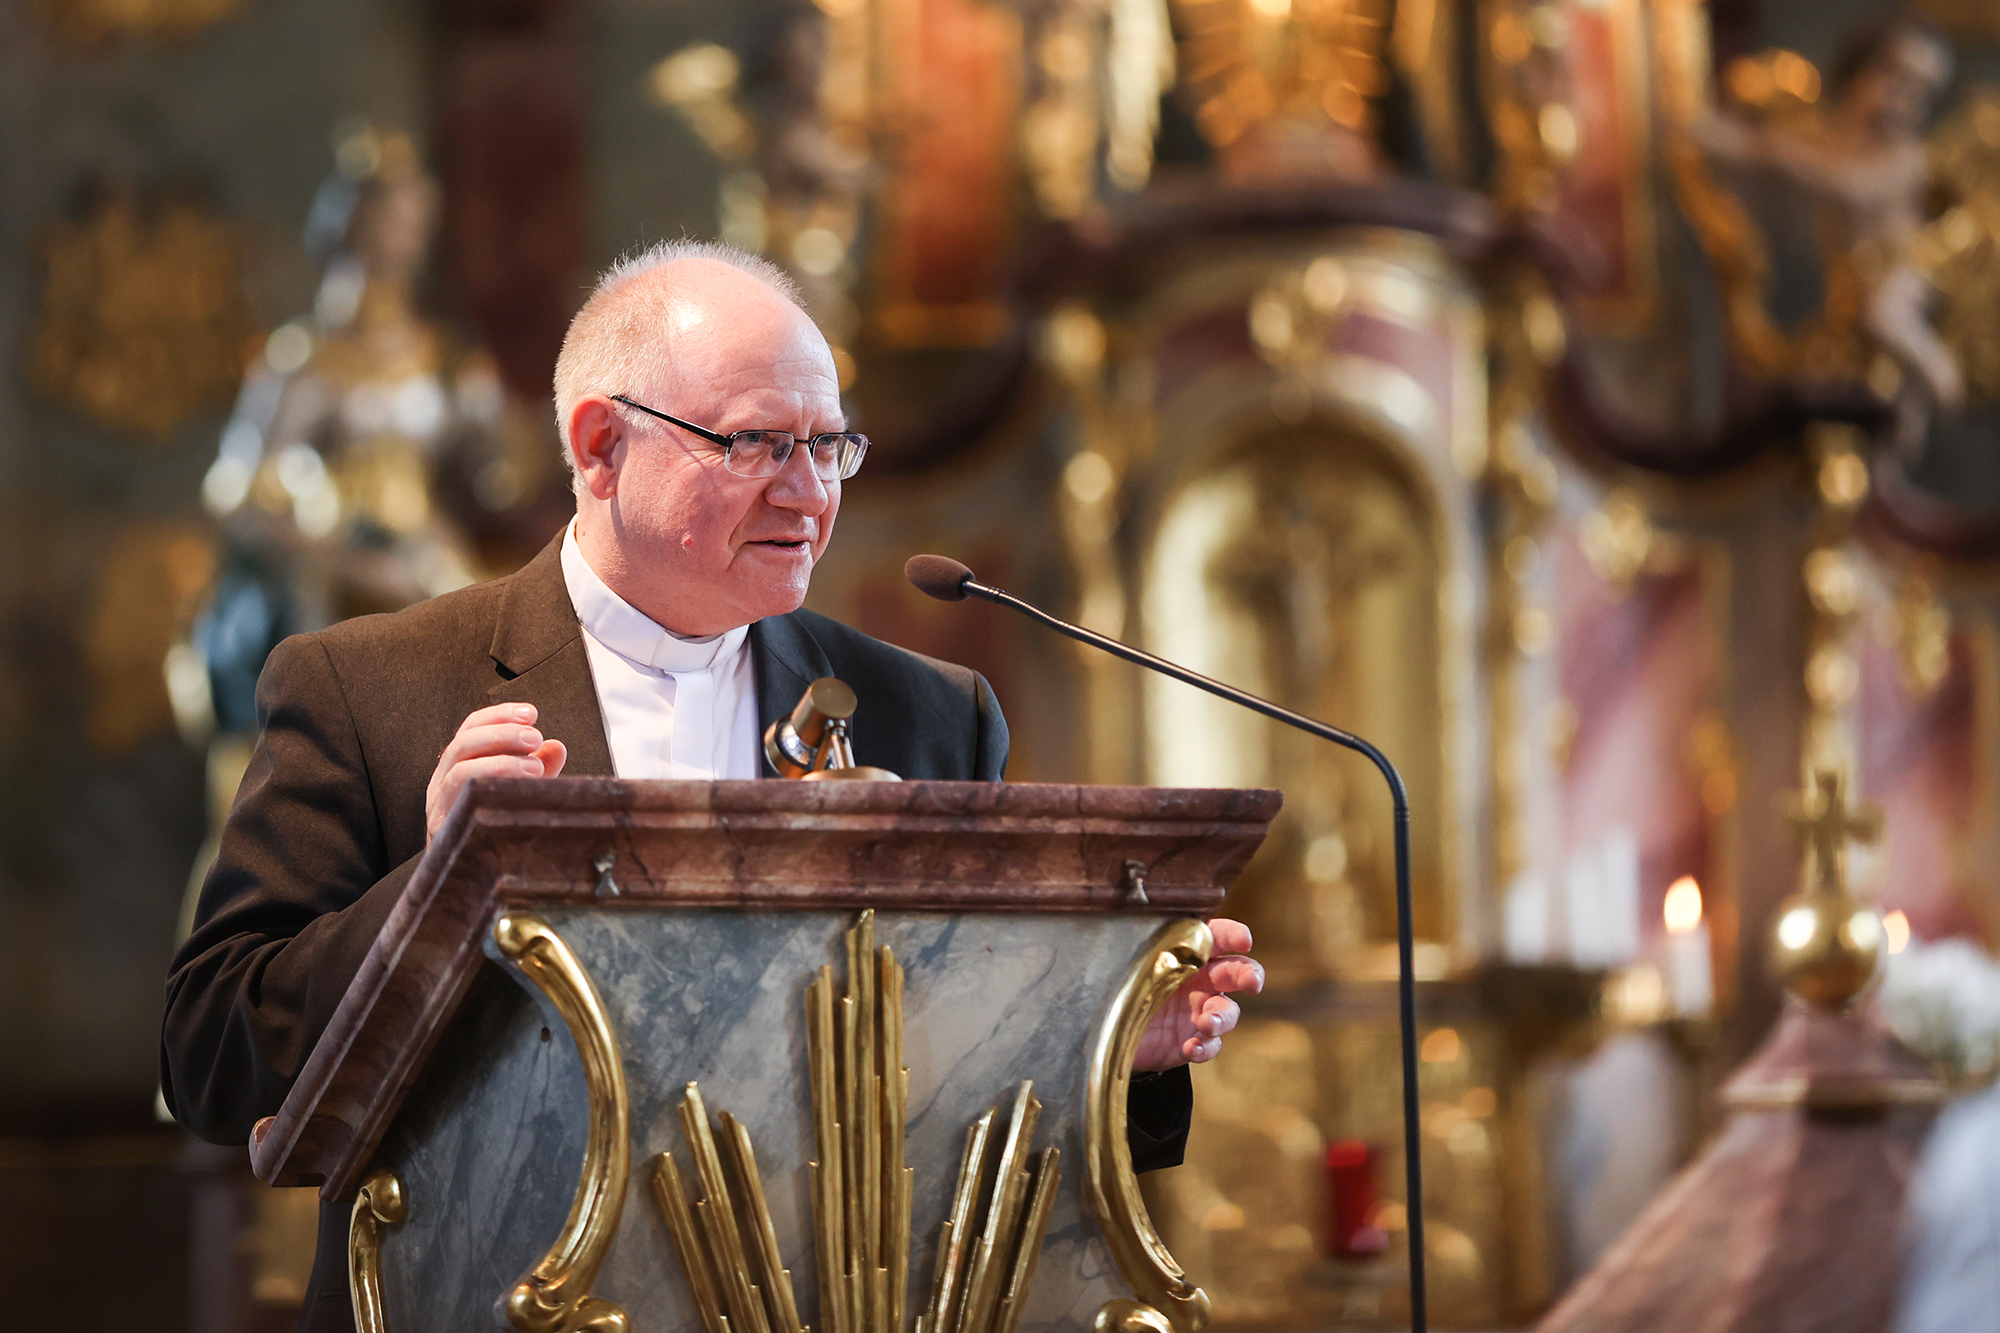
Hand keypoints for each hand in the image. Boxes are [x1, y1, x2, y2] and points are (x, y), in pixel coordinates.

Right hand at [425, 703, 566, 842]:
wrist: (462, 868)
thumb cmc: (491, 823)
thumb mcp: (516, 790)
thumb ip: (536, 768)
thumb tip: (557, 746)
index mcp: (457, 763)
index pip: (471, 728)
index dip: (499, 716)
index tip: (531, 713)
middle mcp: (442, 779)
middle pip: (462, 744)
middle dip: (501, 734)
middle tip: (535, 737)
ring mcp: (438, 805)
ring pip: (459, 773)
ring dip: (499, 764)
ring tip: (534, 768)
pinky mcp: (442, 830)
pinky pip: (459, 808)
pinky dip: (487, 794)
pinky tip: (512, 793)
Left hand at [1132, 919, 1262, 1071]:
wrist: (1111, 1033)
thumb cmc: (1119, 990)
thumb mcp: (1121, 964)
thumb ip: (1128, 946)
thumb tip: (1119, 928)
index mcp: (1186, 955)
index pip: (1215, 937)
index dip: (1233, 934)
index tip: (1244, 940)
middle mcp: (1199, 981)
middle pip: (1236, 972)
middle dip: (1249, 974)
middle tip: (1252, 982)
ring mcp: (1199, 1012)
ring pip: (1227, 1011)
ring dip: (1222, 1017)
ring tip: (1206, 1024)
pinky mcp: (1194, 1040)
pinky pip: (1211, 1044)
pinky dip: (1206, 1047)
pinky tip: (1192, 1048)